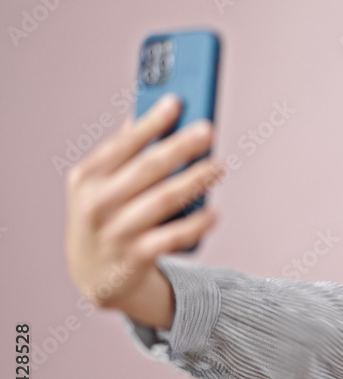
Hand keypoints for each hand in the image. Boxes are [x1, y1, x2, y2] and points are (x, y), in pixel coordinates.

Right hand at [64, 93, 219, 327]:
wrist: (95, 276)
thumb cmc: (107, 216)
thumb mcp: (102, 185)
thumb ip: (125, 152)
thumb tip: (153, 111)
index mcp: (87, 178)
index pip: (122, 144)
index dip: (150, 123)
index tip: (176, 102)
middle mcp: (97, 204)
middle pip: (146, 169)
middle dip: (179, 146)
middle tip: (208, 130)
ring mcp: (114, 233)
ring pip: (162, 201)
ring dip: (194, 181)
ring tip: (218, 166)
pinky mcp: (134, 259)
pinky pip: (171, 238)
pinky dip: (195, 225)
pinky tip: (215, 213)